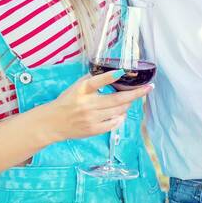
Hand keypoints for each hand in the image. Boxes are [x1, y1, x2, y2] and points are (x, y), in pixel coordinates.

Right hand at [38, 68, 152, 142]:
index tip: (122, 72)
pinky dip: (120, 117)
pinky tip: (121, 113)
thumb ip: (93, 80)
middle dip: (136, 93)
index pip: (96, 82)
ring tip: (130, 99)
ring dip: (128, 104)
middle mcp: (87, 105)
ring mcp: (91, 119)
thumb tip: (115, 73)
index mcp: (81, 90)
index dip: (109, 77)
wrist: (53, 123)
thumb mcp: (76, 87)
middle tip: (148, 88)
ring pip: (118, 111)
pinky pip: (114, 123)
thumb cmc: (67, 101)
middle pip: (116, 99)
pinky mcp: (93, 130)